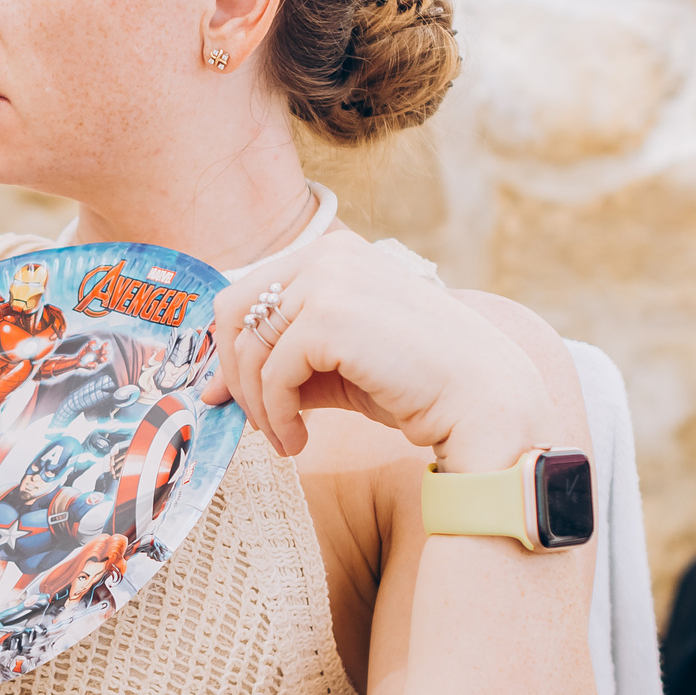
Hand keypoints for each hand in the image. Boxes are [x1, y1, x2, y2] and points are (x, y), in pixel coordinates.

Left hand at [200, 231, 555, 465]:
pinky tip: (300, 441)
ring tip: (285, 439)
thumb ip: (280, 361)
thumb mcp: (336, 364)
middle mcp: (328, 255)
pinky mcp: (327, 317)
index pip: (248, 292)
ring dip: (258, 404)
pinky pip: (272, 373)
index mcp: (333, 253)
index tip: (239, 397)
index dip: (232, 349)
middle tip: (259, 423)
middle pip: (234, 312)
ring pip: (249, 346)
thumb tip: (213, 389)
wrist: (483, 401)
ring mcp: (327, 280)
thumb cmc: (415, 384)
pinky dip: (275, 415)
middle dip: (236, 374)